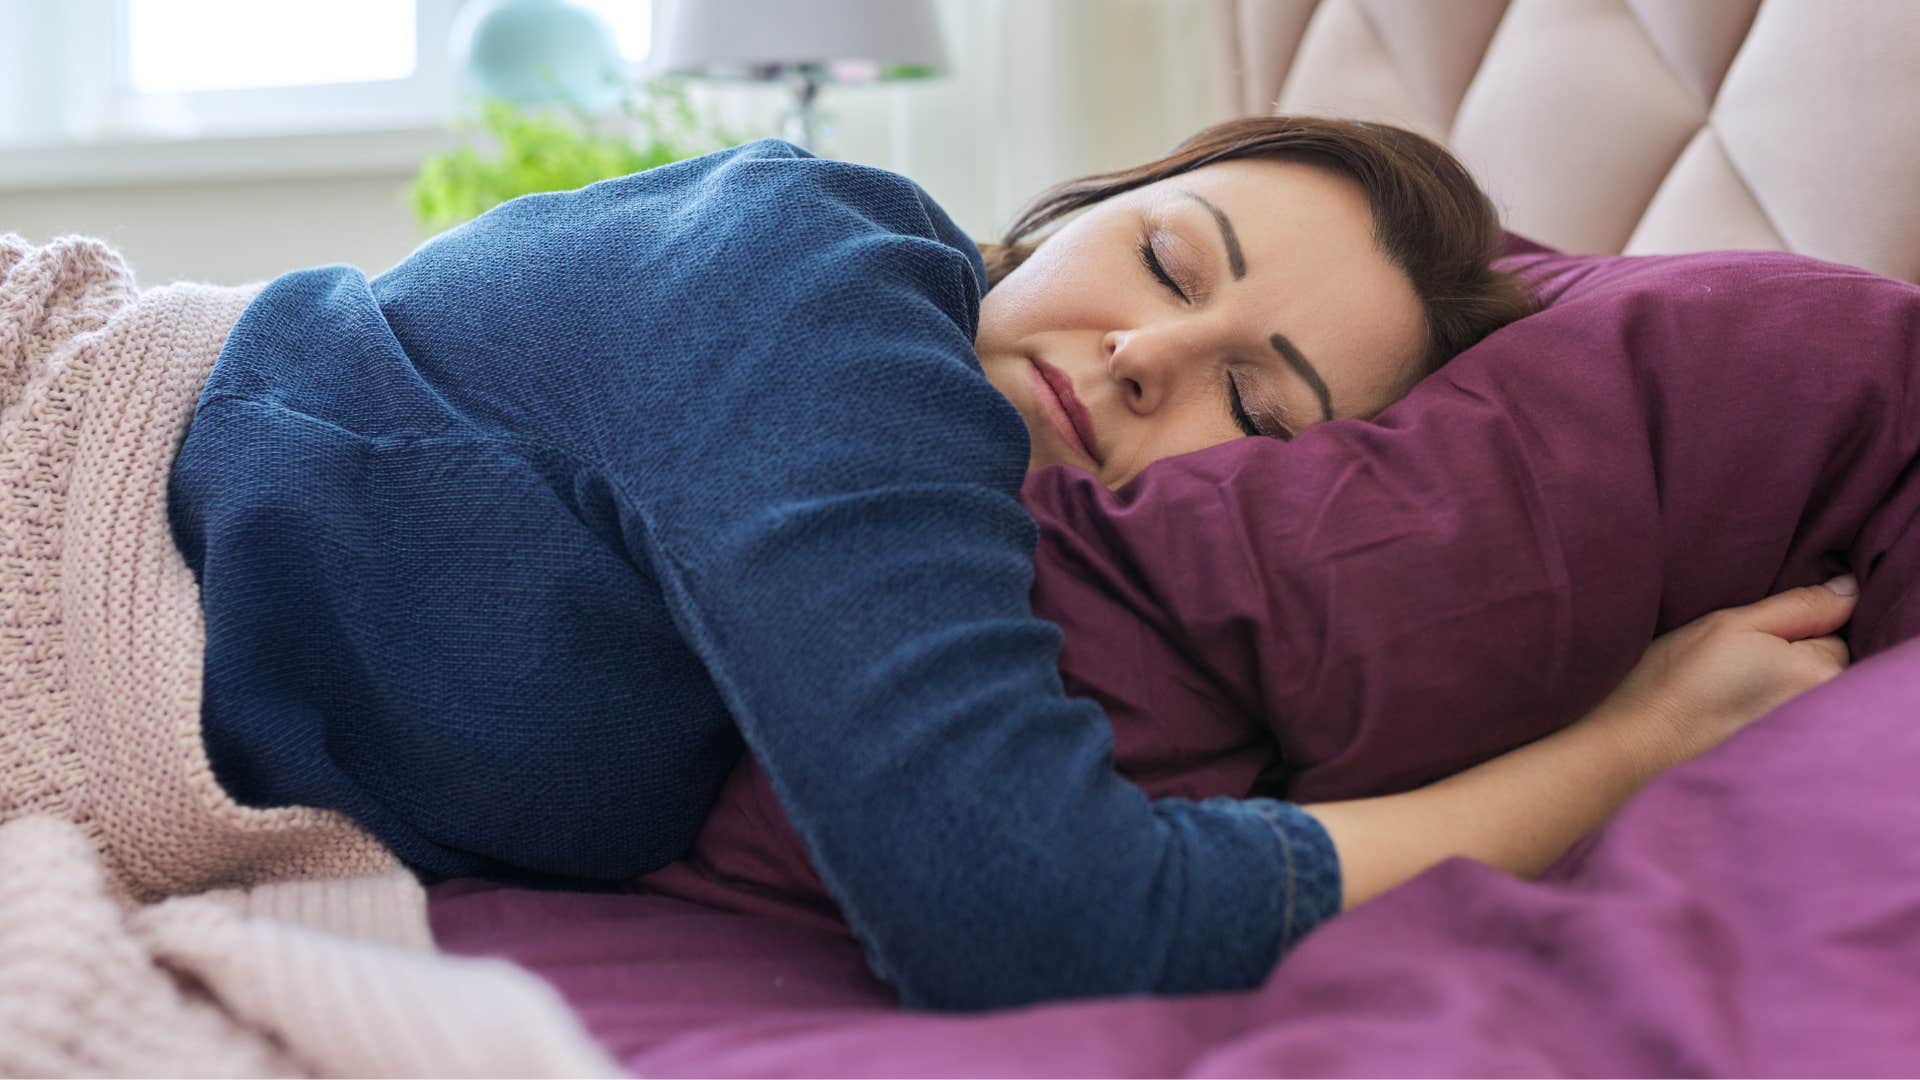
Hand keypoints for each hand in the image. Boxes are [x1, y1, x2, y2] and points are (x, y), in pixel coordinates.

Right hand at [1589, 576, 1858, 776]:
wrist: (1638, 743)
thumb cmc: (1679, 678)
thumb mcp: (1733, 623)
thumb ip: (1798, 606)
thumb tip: (1849, 588)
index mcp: (1821, 673)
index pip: (1835, 629)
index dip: (1793, 624)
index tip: (1751, 633)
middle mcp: (1825, 711)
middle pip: (1827, 664)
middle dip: (1795, 655)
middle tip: (1738, 659)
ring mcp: (1804, 739)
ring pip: (1806, 690)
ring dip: (1781, 683)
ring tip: (1731, 685)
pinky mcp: (1779, 756)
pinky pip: (1792, 718)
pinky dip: (1769, 710)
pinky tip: (1732, 711)